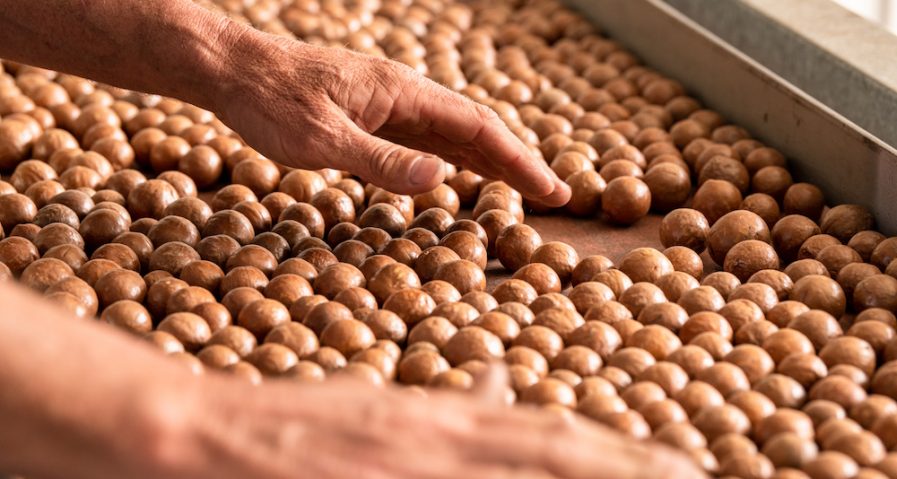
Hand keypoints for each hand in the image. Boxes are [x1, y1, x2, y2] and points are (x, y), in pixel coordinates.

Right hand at [174, 368, 704, 478]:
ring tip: (672, 475)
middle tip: (698, 472)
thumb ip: (450, 408)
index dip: (617, 450)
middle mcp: (443, 435)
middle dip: (633, 464)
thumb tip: (499, 383)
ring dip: (599, 469)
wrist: (206, 437)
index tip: (674, 462)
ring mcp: (418, 458)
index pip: (549, 433)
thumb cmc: (294, 434)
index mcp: (445, 420)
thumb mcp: (385, 415)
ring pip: (529, 462)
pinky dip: (532, 472)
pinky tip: (571, 473)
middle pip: (557, 448)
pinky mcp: (394, 468)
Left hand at [214, 31, 570, 204]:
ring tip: (522, 189)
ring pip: (453, 134)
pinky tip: (461, 175)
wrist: (233, 70)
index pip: (477, 127)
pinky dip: (454, 159)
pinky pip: (425, 139)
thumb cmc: (271, 103)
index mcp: (401, 93)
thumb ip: (382, 162)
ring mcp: (388, 104)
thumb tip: (443, 182)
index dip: (518, 160)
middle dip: (517, 163)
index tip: (550, 190)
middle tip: (552, 197)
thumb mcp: (322, 140)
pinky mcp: (371, 115)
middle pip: (475, 129)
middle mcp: (403, 95)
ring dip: (490, 161)